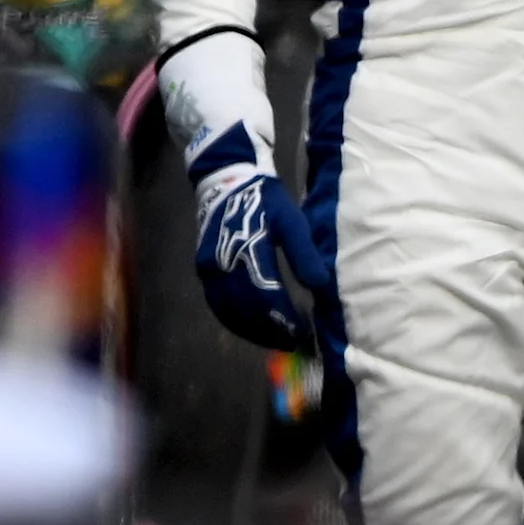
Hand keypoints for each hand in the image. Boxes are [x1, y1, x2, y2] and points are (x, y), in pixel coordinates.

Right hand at [194, 161, 332, 353]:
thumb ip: (304, 255)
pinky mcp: (203, 271)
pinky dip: (234, 320)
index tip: (302, 332)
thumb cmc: (266, 201)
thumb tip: (320, 286)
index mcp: (248, 250)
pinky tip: (252, 329)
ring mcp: (208, 269)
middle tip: (293, 343)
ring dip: (251, 330)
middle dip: (269, 330)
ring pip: (228, 311)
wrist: (227, 181)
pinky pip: (217, 304)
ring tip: (276, 341)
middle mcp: (222, 264)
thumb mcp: (291, 221)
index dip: (283, 318)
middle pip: (245, 309)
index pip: (266, 296)